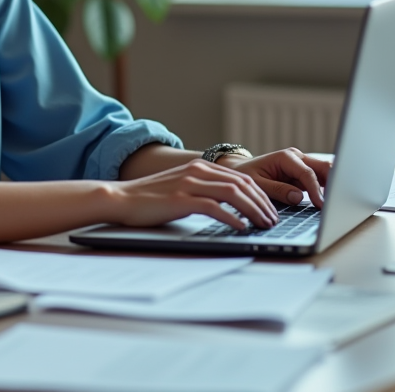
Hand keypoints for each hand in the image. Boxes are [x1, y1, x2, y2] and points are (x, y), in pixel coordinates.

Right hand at [108, 159, 279, 230]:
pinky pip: (214, 207)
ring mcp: (189, 183)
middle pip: (242, 184)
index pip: (241, 177)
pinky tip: (241, 227)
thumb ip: (203, 190)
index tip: (270, 209)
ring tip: (263, 224)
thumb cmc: (150, 198)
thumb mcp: (181, 187)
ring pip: (233, 193)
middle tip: (273, 219)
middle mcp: (197, 171)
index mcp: (200, 166)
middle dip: (262, 202)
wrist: (121, 198)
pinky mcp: (181, 199)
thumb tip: (228, 206)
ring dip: (253, 210)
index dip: (260, 193)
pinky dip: (232, 218)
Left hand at [218, 148, 331, 207]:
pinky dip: (327, 188)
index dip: (316, 190)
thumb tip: (298, 197)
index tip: (321, 205)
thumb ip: (277, 190)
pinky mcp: (304, 173)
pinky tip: (331, 200)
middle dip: (333, 182)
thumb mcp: (257, 184)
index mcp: (286, 157)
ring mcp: (302, 164)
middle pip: (323, 167)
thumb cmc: (247, 175)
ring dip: (333, 185)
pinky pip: (320, 179)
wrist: (241, 169)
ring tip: (338, 202)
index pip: (307, 173)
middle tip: (338, 202)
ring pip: (325, 172)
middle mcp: (297, 158)